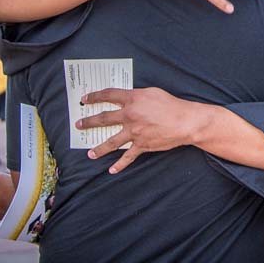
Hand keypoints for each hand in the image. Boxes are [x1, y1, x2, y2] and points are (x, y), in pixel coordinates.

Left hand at [75, 87, 204, 173]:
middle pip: (104, 119)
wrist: (184, 122)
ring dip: (99, 149)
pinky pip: (128, 157)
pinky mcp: (141, 145)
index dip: (94, 96)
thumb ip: (136, 96)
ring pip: (111, 142)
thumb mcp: (152, 93)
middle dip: (89, 122)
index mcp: (132, 99)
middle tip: (78, 124)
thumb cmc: (171, 105)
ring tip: (90, 154)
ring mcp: (134, 132)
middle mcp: (129, 116)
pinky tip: (112, 170)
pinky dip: (120, 165)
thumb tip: (126, 99)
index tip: (85, 99)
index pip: (108, 95)